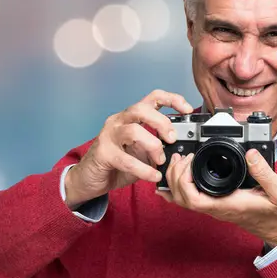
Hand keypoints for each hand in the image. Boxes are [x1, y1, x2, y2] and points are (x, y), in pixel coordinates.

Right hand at [64, 90, 192, 208]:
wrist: (89, 180)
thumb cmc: (116, 163)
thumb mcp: (142, 152)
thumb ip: (158, 148)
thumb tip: (179, 150)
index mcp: (131, 117)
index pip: (153, 97)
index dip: (172, 99)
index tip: (188, 110)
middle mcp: (119, 121)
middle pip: (141, 109)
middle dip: (162, 122)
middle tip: (172, 139)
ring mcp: (109, 136)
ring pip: (133, 130)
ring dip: (153, 145)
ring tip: (160, 159)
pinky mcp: (103, 154)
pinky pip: (126, 159)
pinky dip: (143, 169)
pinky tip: (153, 176)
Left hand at [156, 149, 276, 246]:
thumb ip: (265, 172)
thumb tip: (250, 153)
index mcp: (227, 204)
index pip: (194, 199)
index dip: (184, 180)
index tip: (190, 160)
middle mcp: (217, 207)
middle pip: (182, 198)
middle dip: (175, 176)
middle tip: (182, 156)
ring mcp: (214, 207)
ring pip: (183, 200)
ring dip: (175, 181)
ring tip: (178, 161)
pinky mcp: (216, 204)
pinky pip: (190, 200)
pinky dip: (178, 189)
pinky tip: (174, 179)